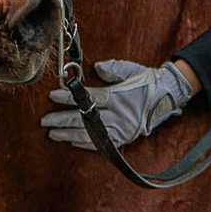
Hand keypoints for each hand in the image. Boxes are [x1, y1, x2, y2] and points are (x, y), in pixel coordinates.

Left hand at [43, 56, 199, 150]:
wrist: (165, 97)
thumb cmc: (145, 81)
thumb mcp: (130, 69)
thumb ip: (112, 68)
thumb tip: (95, 67)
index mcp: (117, 97)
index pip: (88, 98)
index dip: (68, 98)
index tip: (53, 96)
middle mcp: (117, 115)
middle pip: (84, 119)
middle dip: (61, 120)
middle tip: (44, 120)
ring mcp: (120, 129)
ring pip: (89, 133)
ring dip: (68, 134)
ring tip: (52, 133)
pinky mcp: (123, 138)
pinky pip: (101, 144)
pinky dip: (85, 143)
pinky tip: (71, 141)